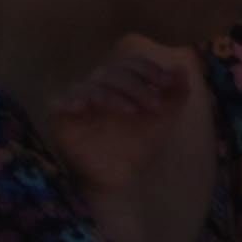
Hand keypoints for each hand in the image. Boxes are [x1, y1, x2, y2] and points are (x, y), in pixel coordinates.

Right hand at [29, 35, 218, 241]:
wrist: (121, 178)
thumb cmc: (139, 144)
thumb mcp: (163, 120)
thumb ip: (176, 94)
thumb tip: (183, 70)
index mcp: (119, 81)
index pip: (132, 64)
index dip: (150, 70)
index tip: (169, 84)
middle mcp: (96, 85)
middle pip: (114, 73)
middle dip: (138, 87)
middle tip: (155, 107)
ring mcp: (77, 100)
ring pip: (91, 86)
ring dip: (113, 96)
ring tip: (132, 112)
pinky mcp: (59, 118)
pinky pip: (58, 103)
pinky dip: (70, 102)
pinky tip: (83, 108)